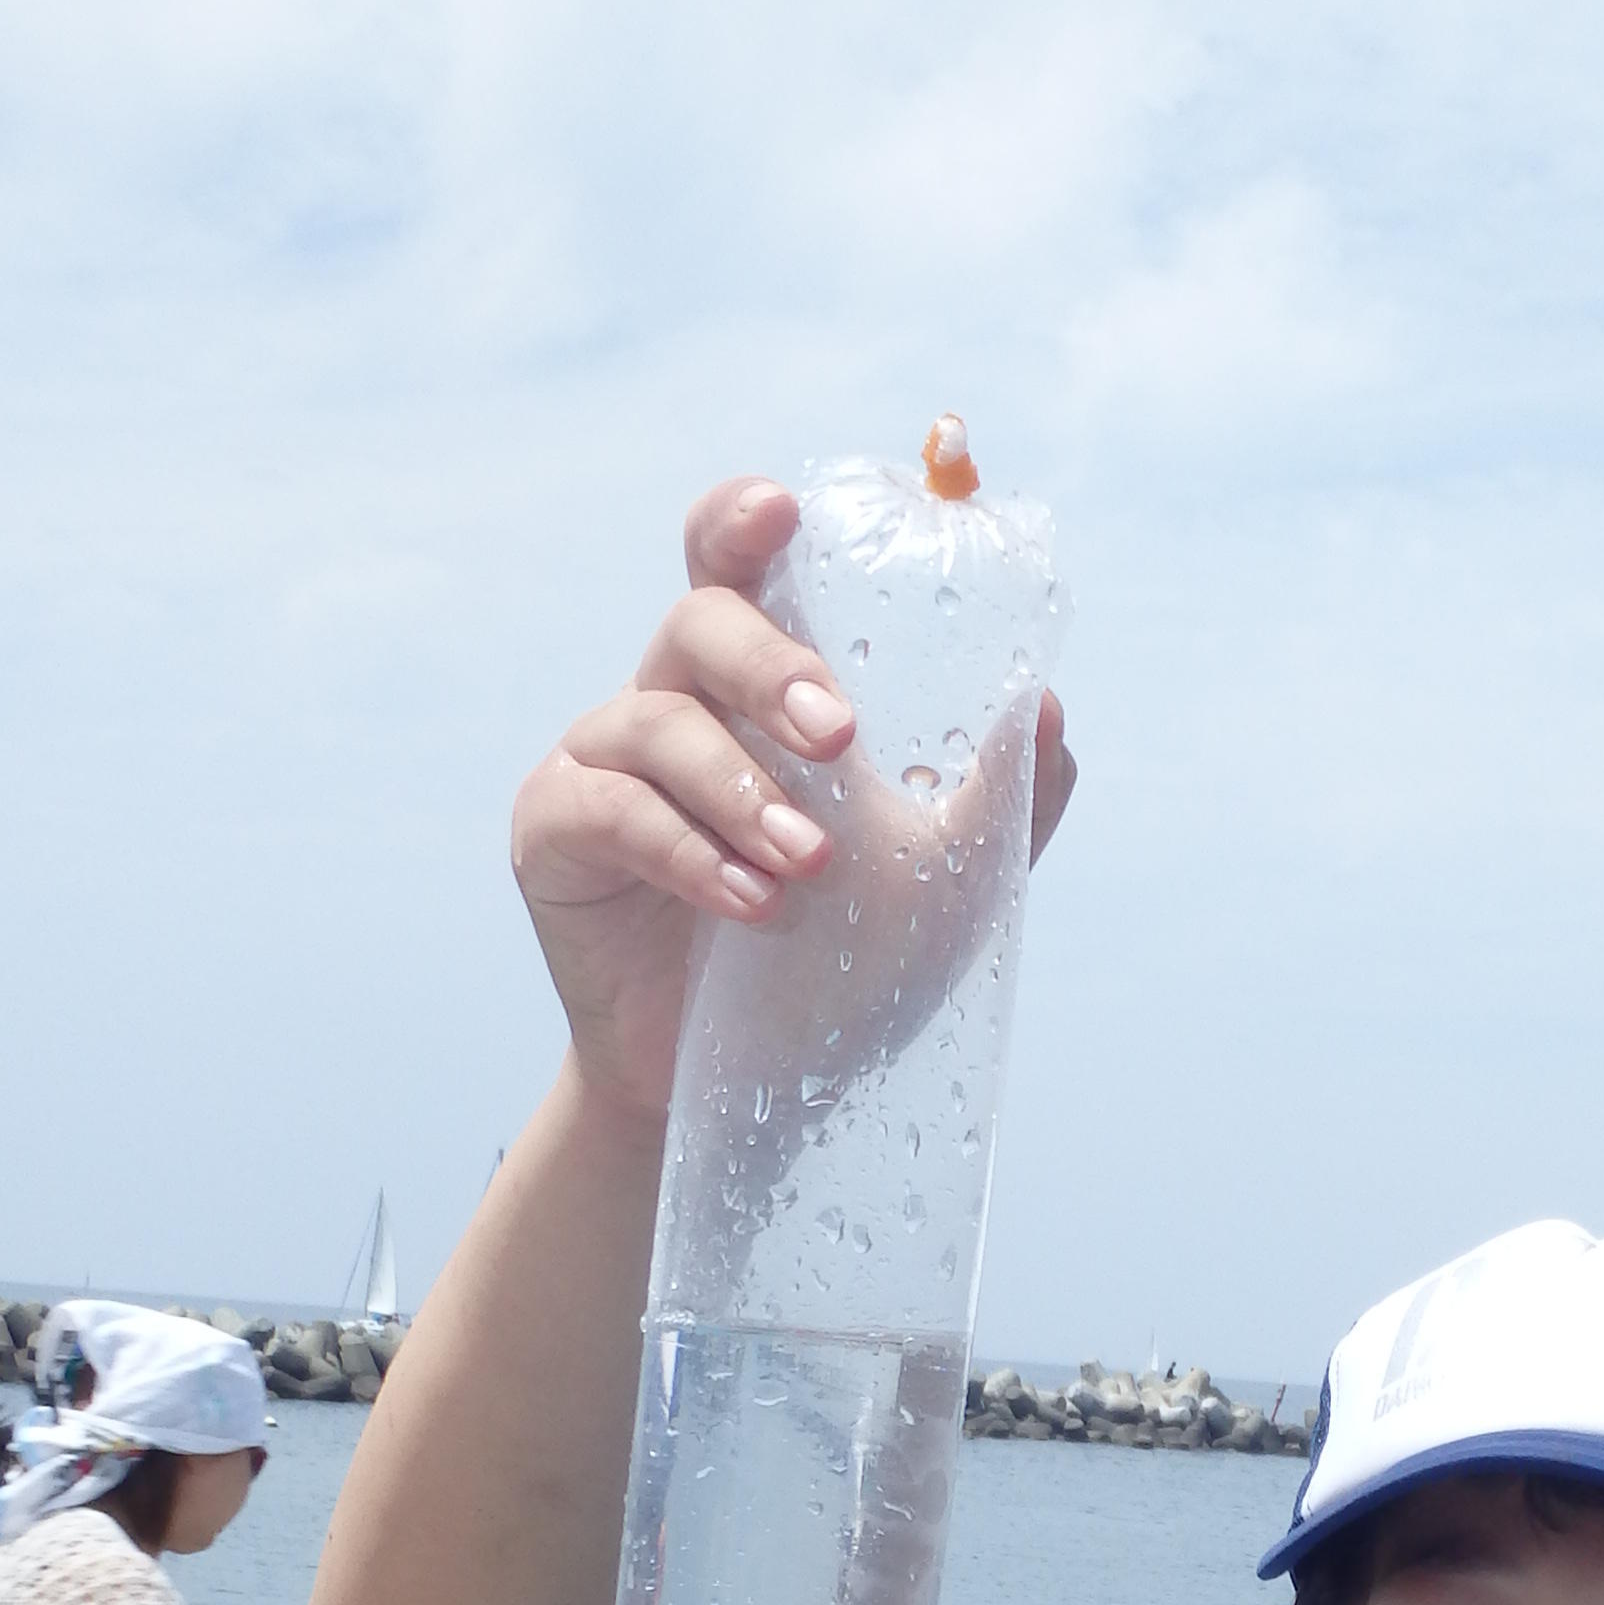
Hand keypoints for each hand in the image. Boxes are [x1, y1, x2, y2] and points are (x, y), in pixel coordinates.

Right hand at [510, 479, 1077, 1132]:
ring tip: (810, 867)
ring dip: (744, 791)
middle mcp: (670, 702)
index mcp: (751, 690)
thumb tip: (1050, 708)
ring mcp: (601, 761)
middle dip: (772, 668)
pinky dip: (688, 854)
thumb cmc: (838, 969)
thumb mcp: (939, 891)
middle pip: (698, 622)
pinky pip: (612, 811)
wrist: (750, 1096)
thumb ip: (998, 804)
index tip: (781, 508)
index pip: (737, 569)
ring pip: (659, 723)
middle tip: (840, 738)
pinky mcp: (553, 832)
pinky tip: (751, 905)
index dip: (743, 521)